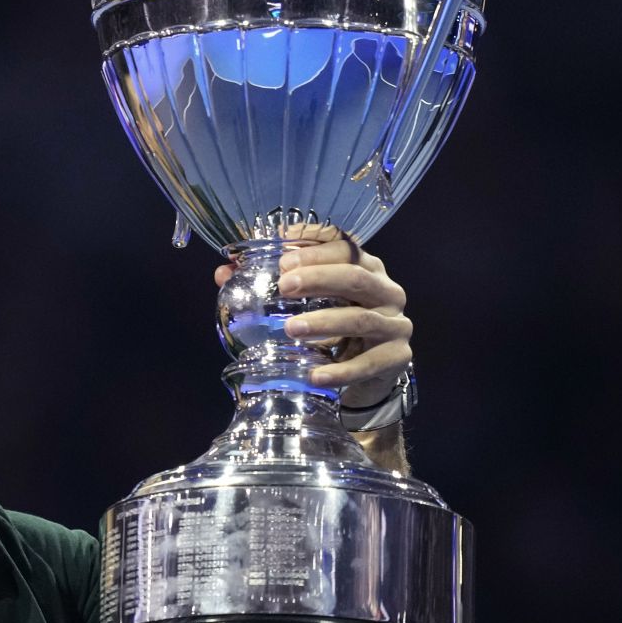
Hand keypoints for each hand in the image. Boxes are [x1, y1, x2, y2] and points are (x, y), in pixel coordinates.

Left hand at [213, 227, 411, 407]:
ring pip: (362, 319)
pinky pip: (369, 364)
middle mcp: (386, 290)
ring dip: (324, 322)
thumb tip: (223, 272)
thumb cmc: (336, 324)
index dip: (315, 250)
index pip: (347, 247)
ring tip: (291, 329)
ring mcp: (396, 324)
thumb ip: (272, 283)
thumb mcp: (311, 301)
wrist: (372, 369)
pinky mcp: (397, 357)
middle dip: (319, 278)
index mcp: (366, 267)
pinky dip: (341, 371)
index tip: (283, 258)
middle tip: (284, 286)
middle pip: (356, 277)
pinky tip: (315, 375)